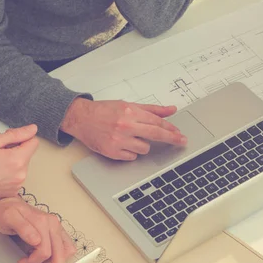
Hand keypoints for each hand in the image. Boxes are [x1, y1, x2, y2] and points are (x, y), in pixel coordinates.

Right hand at [0, 125, 38, 202]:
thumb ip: (16, 134)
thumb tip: (33, 129)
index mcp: (17, 160)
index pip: (34, 142)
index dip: (22, 138)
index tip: (10, 140)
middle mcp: (21, 174)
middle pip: (28, 154)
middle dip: (16, 150)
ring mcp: (18, 185)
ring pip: (23, 166)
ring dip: (13, 162)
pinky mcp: (13, 192)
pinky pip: (17, 177)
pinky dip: (10, 173)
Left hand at [0, 197, 75, 262]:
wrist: (8, 203)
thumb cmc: (6, 212)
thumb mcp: (9, 218)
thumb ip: (23, 228)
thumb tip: (37, 241)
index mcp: (43, 222)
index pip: (45, 251)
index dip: (34, 261)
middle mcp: (53, 224)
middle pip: (61, 252)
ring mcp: (56, 227)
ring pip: (67, 250)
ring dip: (57, 261)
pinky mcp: (56, 230)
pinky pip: (65, 246)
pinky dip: (59, 255)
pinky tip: (47, 257)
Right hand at [61, 98, 187, 160]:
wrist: (81, 118)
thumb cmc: (104, 111)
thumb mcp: (128, 105)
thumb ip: (152, 109)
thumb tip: (171, 110)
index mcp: (130, 112)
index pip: (157, 122)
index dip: (171, 129)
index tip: (180, 135)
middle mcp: (125, 126)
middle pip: (155, 135)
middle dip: (172, 138)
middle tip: (182, 141)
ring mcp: (118, 140)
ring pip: (144, 148)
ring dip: (142, 144)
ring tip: (130, 137)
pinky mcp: (112, 152)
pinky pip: (132, 157)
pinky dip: (130, 152)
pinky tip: (122, 144)